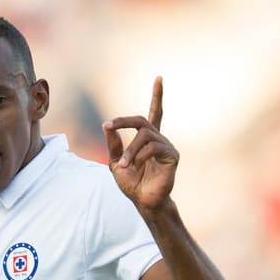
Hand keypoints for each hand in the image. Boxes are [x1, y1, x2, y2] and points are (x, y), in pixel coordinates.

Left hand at [103, 77, 178, 212]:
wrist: (143, 202)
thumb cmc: (132, 184)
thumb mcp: (115, 162)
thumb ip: (113, 145)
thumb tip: (107, 125)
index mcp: (147, 139)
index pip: (154, 113)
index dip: (157, 96)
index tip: (159, 78)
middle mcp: (159, 139)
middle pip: (142, 120)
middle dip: (123, 121)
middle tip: (109, 125)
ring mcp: (167, 147)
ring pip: (145, 136)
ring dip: (130, 150)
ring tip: (124, 165)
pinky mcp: (172, 156)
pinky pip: (154, 147)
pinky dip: (141, 155)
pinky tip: (136, 165)